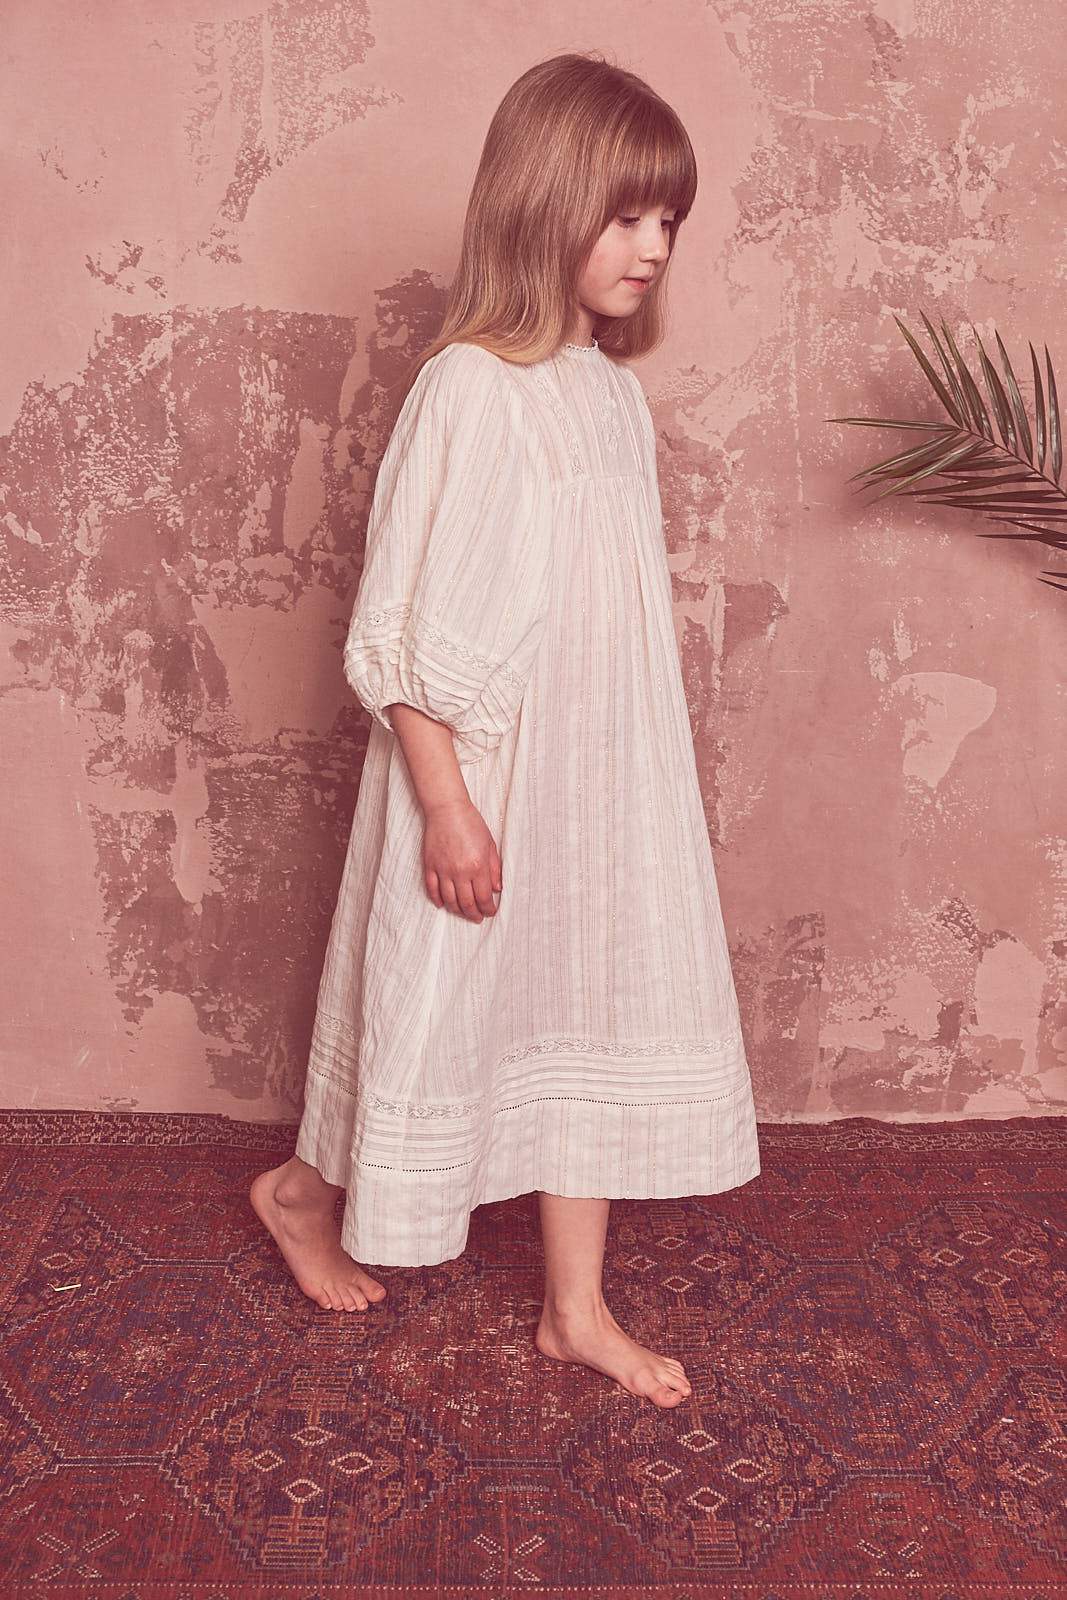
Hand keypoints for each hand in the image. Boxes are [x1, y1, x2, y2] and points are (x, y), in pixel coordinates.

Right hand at [421, 797, 501, 921]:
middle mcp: (460, 871)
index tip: (491, 912)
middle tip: (478, 918)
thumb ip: (494, 868)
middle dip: (474, 914)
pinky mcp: (430, 865)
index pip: (484, 897)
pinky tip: (443, 904)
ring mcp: (443, 870)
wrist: (447, 809)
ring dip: (457, 910)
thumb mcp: (490, 844)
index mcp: (478, 866)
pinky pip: (432, 889)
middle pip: (466, 903)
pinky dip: (437, 900)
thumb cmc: (471, 823)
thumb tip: (497, 889)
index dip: (488, 909)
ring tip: (463, 912)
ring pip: (449, 900)